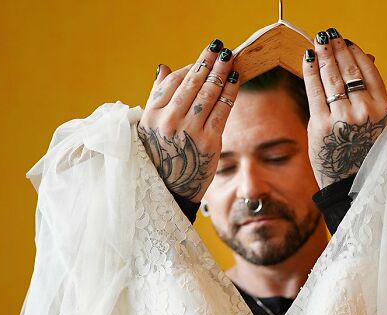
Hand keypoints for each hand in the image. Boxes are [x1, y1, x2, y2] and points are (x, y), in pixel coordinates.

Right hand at [138, 40, 239, 202]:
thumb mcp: (150, 128)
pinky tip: (236, 79)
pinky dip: (230, 92)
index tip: (203, 58)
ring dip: (221, 72)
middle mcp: (167, 121)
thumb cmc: (160, 158)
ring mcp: (188, 132)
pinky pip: (222, 110)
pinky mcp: (208, 142)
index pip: (172, 82)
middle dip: (208, 63)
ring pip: (208, 94)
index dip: (190, 67)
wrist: (169, 192)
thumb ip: (157, 97)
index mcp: (150, 115)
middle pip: (191, 84)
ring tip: (231, 58)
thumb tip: (163, 66)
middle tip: (221, 48)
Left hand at [302, 28, 386, 188]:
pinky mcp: (322, 125)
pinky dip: (310, 72)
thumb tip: (367, 56)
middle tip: (329, 35)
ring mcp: (343, 118)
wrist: (351, 187)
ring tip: (320, 41)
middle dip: (338, 50)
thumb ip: (373, 94)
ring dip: (325, 55)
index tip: (348, 43)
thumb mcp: (379, 125)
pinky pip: (315, 91)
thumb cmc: (365, 155)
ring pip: (332, 78)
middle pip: (350, 71)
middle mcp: (366, 111)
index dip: (357, 54)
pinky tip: (307, 58)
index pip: (369, 73)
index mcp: (384, 110)